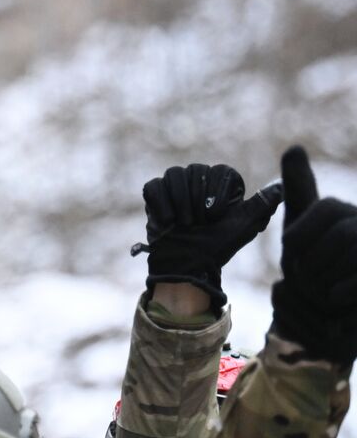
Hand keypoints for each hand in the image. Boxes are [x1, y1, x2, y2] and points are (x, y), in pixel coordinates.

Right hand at [138, 163, 281, 307]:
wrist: (186, 266)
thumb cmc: (217, 247)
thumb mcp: (243, 226)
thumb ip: (262, 204)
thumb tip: (282, 186)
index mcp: (223, 184)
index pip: (221, 171)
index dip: (217, 193)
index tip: (215, 216)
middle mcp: (199, 179)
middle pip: (196, 171)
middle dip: (196, 201)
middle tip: (198, 223)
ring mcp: (175, 185)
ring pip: (174, 175)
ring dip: (179, 202)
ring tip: (183, 224)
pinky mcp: (155, 194)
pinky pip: (155, 186)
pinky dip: (161, 204)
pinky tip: (168, 221)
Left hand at [270, 146, 356, 366]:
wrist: (326, 320)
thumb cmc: (310, 271)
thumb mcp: (299, 230)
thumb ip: (299, 189)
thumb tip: (295, 148)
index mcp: (345, 215)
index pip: (324, 208)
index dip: (300, 234)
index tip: (291, 254)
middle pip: (342, 235)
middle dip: (313, 263)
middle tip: (305, 279)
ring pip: (350, 258)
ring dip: (322, 283)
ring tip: (319, 293)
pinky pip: (351, 288)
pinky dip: (337, 299)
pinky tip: (333, 304)